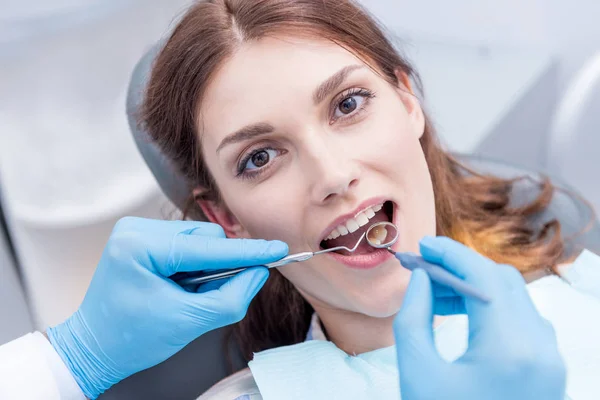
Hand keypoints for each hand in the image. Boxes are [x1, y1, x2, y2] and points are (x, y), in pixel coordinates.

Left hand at [47, 217, 287, 398]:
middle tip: (211, 295)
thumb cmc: (132, 340)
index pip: (206, 247)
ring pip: (198, 239)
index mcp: (140, 247)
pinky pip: (186, 243)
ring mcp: (137, 231)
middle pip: (204, 237)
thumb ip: (230, 299)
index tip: (277, 250)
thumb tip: (258, 274)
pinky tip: (181, 286)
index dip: (246, 252)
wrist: (95, 347)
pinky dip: (194, 265)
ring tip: (189, 294)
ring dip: (206, 266)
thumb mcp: (188, 323)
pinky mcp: (142, 238)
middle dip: (219, 265)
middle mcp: (136, 230)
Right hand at [394, 236, 565, 399]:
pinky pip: (521, 322)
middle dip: (460, 269)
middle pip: (502, 282)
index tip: (423, 245)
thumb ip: (413, 318)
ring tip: (433, 296)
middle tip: (423, 269)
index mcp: (511, 348)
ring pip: (514, 300)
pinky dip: (490, 310)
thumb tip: (420, 279)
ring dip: (474, 289)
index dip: (450, 254)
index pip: (482, 277)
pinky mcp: (548, 371)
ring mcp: (550, 360)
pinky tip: (460, 316)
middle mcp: (541, 348)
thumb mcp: (418, 375)